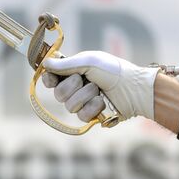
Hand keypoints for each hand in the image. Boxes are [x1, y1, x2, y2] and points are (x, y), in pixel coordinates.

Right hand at [41, 51, 157, 121]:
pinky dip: (93, 107)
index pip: (51, 78)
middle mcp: (76, 88)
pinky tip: (103, 102)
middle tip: (87, 80)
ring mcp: (83, 102)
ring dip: (86, 96)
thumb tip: (45, 63)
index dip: (49, 80)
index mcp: (74, 71)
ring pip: (69, 106)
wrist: (133, 88)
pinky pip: (81, 116)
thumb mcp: (89, 62)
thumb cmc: (113, 70)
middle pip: (58, 94)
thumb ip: (66, 64)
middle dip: (73, 86)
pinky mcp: (91, 116)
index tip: (52, 79)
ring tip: (99, 90)